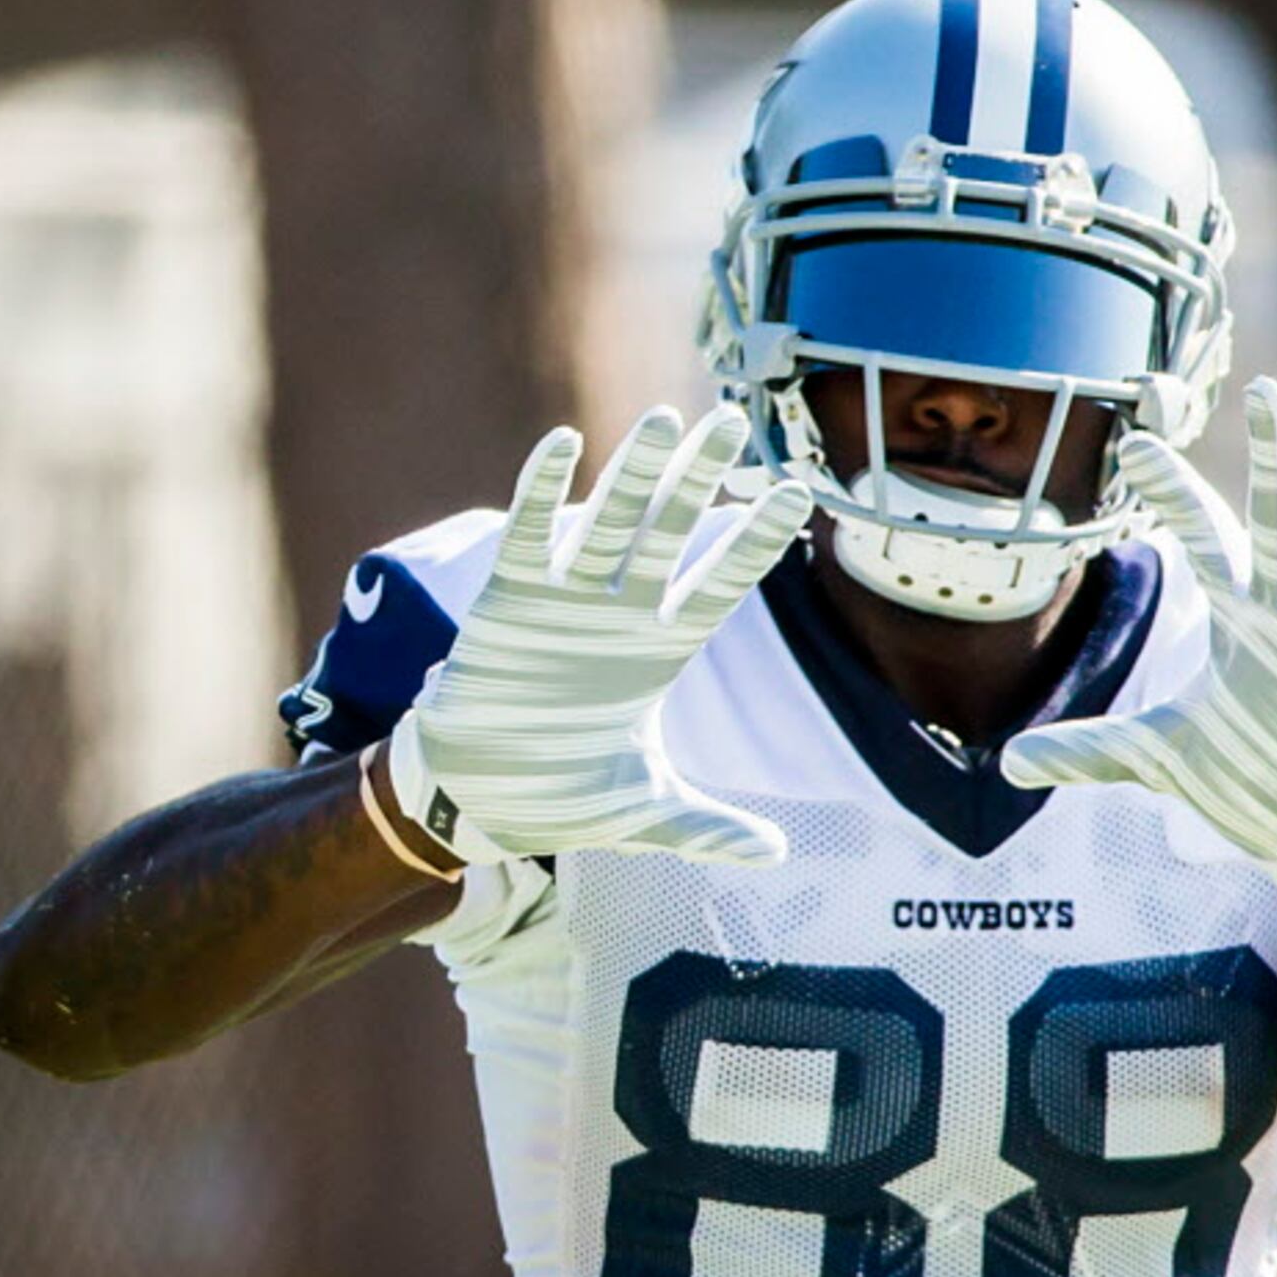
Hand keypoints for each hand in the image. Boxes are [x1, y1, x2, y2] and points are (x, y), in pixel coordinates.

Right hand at [387, 404, 811, 866]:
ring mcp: (567, 599)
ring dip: (633, 470)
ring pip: (609, 521)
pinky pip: (529, 534)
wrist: (479, 798)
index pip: (722, 584)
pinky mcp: (509, 600)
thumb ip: (708, 829)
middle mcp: (622, 612)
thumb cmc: (565, 798)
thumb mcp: (645, 814)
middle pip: (672, 532)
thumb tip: (777, 858)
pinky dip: (540, 490)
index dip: (755, 542)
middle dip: (699, 478)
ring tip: (663, 419)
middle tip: (733, 420)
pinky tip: (561, 444)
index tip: (796, 497)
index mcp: (662, 651)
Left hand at [1002, 378, 1276, 900]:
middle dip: (1270, 459)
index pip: (1200, 535)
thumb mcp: (1155, 757)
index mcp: (1235, 615)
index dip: (1171, 489)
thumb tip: (1009, 765)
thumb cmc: (1244, 773)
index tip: (1134, 438)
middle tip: (1266, 389)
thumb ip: (1086, 750)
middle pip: (1273, 522)